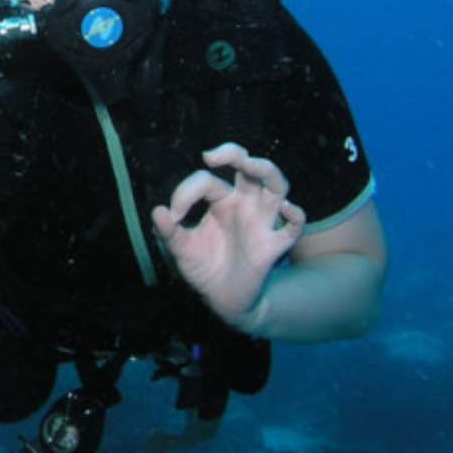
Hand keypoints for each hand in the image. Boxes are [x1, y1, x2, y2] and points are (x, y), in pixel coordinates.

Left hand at [151, 142, 305, 329]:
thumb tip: (157, 211)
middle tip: (212, 155)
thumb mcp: (180, 249)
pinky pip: (294, 227)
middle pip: (248, 168)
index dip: (186, 193)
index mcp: (221, 201)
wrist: (221, 299)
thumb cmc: (203, 266)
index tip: (174, 216)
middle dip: (234, 153)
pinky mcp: (273, 246)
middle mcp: (244, 205)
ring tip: (249, 164)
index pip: (207, 181)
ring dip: (265, 171)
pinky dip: (295, 215)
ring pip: (276, 186)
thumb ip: (168, 232)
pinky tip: (285, 209)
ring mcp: (262, 222)